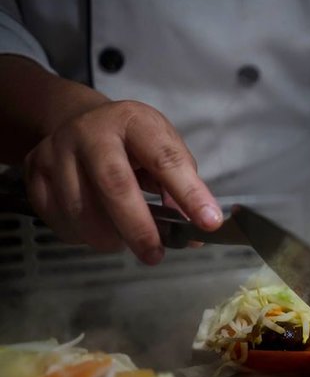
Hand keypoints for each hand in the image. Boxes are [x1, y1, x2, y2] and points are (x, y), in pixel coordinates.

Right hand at [24, 100, 221, 263]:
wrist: (78, 121)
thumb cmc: (132, 143)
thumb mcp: (163, 149)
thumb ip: (181, 187)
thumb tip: (198, 232)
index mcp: (135, 121)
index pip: (166, 159)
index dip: (189, 193)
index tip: (208, 222)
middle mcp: (91, 131)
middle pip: (114, 185)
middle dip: (138, 228)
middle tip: (154, 255)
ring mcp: (57, 150)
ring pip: (80, 209)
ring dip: (108, 237)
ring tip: (126, 241)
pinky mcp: (34, 171)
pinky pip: (57, 218)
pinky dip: (81, 235)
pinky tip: (97, 230)